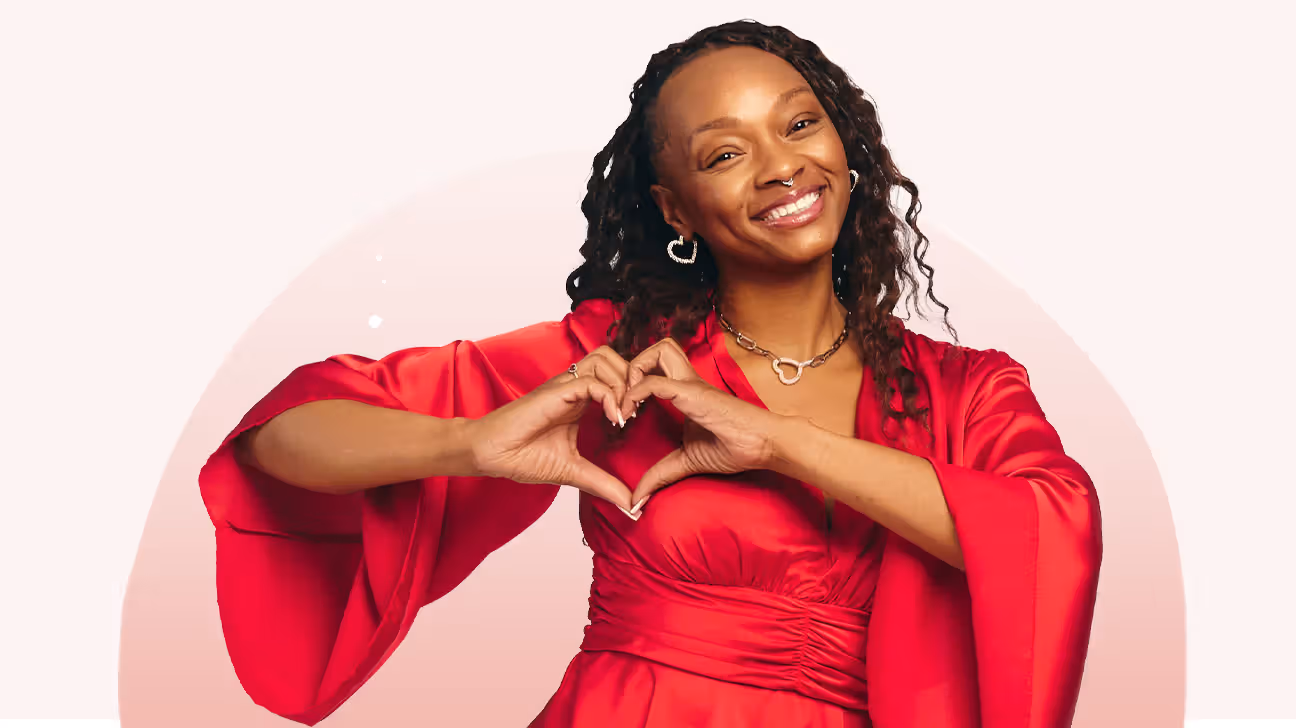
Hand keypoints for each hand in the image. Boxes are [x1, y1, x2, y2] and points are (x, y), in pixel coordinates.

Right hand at [467, 346, 637, 511]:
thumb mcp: (574, 472)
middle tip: (638, 410)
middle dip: (634, 379)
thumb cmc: (523, 457)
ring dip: (622, 383)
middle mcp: (575, 387)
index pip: (616, 376)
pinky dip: (609, 396)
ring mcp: (565, 386)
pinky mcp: (556, 391)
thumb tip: (631, 508)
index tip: (639, 421)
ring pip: (605, 360)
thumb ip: (604, 484)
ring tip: (626, 414)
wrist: (491, 454)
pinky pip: (590, 381)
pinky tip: (613, 420)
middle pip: (615, 359)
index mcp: (581, 400)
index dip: (633, 391)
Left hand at [619, 338, 784, 510]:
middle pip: (658, 347)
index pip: (658, 367)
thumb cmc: (734, 448)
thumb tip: (637, 500)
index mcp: (686, 392)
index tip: (623, 415)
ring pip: (657, 350)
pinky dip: (633, 394)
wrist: (763, 445)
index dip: (635, 383)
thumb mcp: (686, 461)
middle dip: (633, 365)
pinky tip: (628, 414)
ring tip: (627, 400)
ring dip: (634, 371)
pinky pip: (653, 382)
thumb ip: (661, 475)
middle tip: (624, 397)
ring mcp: (689, 384)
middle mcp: (686, 381)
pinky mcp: (691, 392)